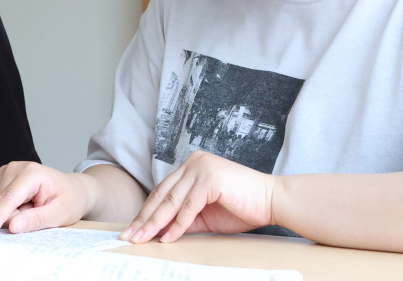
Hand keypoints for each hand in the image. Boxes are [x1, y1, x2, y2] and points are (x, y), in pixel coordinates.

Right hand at [0, 162, 94, 236]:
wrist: (72, 189)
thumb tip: (12, 226)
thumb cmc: (69, 200)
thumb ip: (36, 220)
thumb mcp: (59, 215)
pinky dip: (4, 210)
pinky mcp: (0, 178)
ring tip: (29, 208)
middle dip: (11, 218)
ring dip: (7, 214)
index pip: (8, 198)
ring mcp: (5, 171)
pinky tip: (21, 206)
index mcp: (32, 173)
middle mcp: (15, 167)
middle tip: (35, 213)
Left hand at [121, 151, 275, 243]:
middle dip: (144, 219)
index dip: (146, 212)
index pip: (162, 191)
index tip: (133, 229)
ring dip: (154, 223)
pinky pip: (188, 207)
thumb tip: (160, 231)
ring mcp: (201, 168)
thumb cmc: (243, 207)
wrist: (273, 201)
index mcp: (192, 166)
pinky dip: (177, 225)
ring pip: (171, 201)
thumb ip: (184, 218)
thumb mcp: (206, 214)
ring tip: (141, 239)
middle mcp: (193, 162)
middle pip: (162, 195)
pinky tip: (166, 238)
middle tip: (129, 236)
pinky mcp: (210, 178)